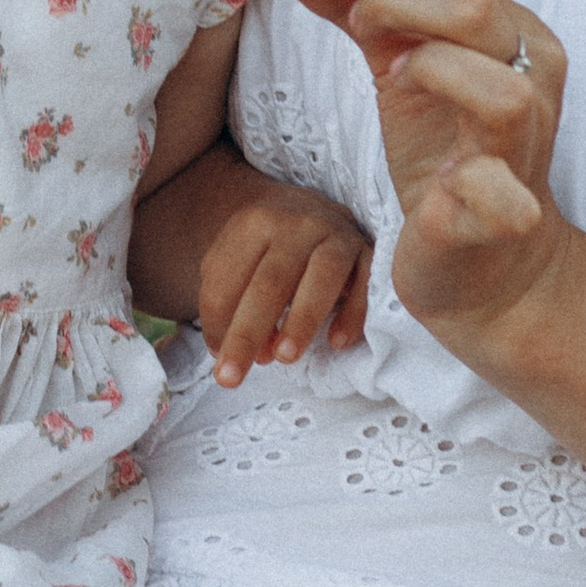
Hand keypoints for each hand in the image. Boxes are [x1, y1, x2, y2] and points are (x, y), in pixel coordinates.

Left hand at [199, 183, 371, 389]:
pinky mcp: (368, 250)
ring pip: (323, 274)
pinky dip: (354, 312)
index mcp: (253, 223)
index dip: (217, 323)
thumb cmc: (265, 249)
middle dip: (248, 333)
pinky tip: (337, 342)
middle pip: (270, 281)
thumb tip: (239, 350)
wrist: (308, 207)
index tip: (218, 363)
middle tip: (231, 378)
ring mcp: (335, 233)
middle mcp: (295, 224)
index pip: (227, 277)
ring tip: (284, 358)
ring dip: (303, 318)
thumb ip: (227, 302)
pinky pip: (367, 280)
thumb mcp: (234, 260)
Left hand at [260, 0, 568, 351]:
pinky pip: (499, 198)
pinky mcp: (508, 219)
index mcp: (509, 31)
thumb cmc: (443, 149)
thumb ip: (351, 4)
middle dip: (394, 1)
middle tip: (355, 23)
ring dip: (437, 74)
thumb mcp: (397, 64)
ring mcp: (524, 150)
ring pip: (501, 92)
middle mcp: (531, 79)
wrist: (487, 262)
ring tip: (397, 79)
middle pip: (474, 9)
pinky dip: (468, 187)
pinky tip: (440, 186)